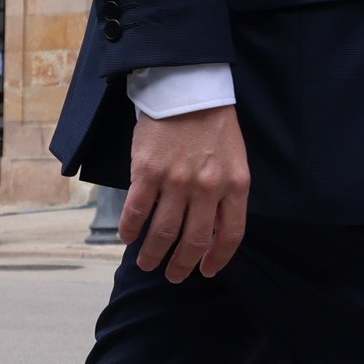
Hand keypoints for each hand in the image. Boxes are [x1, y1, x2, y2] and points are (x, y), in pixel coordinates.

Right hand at [121, 104, 251, 281]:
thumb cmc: (213, 124)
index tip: (206, 271)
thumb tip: (212, 231)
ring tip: (147, 263)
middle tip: (173, 275)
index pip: (230, 235)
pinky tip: (128, 238)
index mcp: (235, 185)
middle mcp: (207, 188)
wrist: (186, 88)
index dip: (218, 259)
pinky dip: (131, 230)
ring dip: (153, 254)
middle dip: (182, 265)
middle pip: (194, 241)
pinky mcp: (147, 171)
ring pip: (163, 232)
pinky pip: (137, 211)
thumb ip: (227, 194)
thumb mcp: (234, 160)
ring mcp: (176, 181)